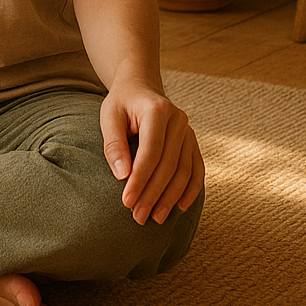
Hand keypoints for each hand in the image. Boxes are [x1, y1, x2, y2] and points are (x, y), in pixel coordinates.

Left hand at [99, 80, 204, 223]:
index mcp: (157, 111)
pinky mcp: (192, 142)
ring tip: (155, 218)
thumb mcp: (109, 116)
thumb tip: (121, 175)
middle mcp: (178, 120)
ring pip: (184, 171)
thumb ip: (114, 144)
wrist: (141, 88)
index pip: (150, 152)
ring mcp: (189, 131)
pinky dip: (191, 190)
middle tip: (138, 217)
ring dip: (170, 198)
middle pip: (168, 165)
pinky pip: (196, 169)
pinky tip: (180, 207)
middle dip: (153, 194)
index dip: (140, 179)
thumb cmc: (122, 104)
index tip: (127, 202)